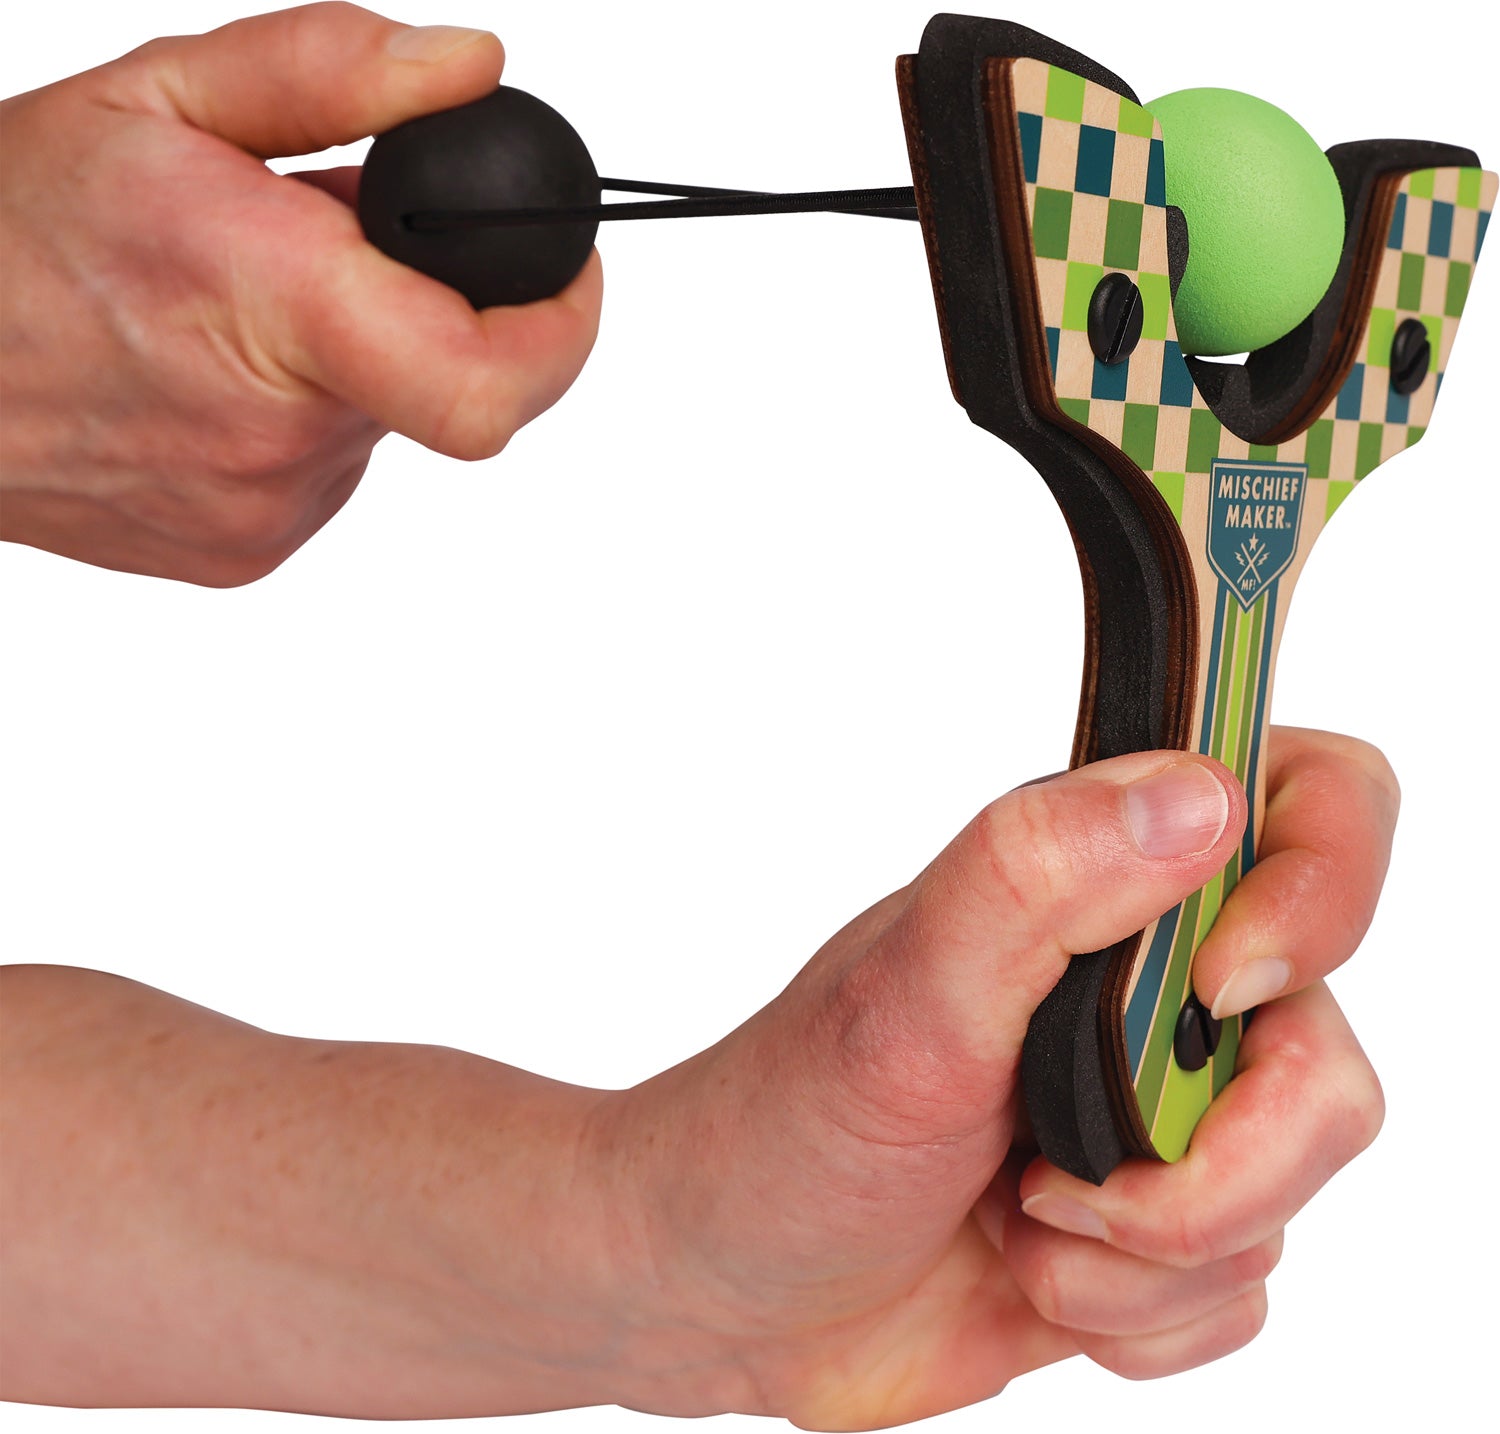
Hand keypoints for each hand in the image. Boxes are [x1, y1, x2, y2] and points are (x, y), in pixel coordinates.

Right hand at [0, 2, 601, 585]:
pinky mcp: (246, 552)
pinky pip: (328, 469)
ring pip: (386, 421)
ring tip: (242, 308)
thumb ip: (331, 73)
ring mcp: (266, 511)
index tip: (563, 268)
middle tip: (340, 250)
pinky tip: (217, 372)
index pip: (490, 377)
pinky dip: (306, 411)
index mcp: (272, 311)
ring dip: (357, 357)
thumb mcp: (157, 97)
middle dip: (430, 307)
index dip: (562, 327)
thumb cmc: (2, 233)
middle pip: (451, 382)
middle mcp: (280, 436)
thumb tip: (472, 70)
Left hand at [588, 727, 1394, 1424]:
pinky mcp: (1158, 1224)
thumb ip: (1034, 877)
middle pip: (1322, 1057)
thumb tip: (1198, 796)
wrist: (731, 1287)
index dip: (1319, 893)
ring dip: (1145, 1252)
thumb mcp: (902, 993)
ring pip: (1288, 1193)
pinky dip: (1135, 1315)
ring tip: (1018, 1221)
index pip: (1312, 805)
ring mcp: (1159, 1110)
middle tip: (1058, 1178)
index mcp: (1094, 879)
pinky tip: (1032, 1275)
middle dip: (1211, 1165)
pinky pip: (1241, 1288)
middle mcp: (1146, 984)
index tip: (1218, 990)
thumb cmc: (788, 1126)